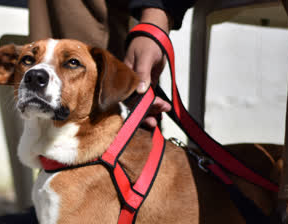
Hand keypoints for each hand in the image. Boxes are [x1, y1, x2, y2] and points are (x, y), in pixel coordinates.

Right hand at [124, 8, 172, 126]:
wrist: (156, 36)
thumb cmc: (148, 43)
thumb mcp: (145, 57)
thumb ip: (143, 73)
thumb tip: (140, 90)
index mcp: (124, 77)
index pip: (126, 97)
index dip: (135, 107)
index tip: (147, 111)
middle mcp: (128, 84)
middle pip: (132, 104)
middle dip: (143, 114)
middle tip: (154, 122)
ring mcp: (138, 85)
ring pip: (142, 104)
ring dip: (152, 111)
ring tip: (163, 113)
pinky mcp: (147, 85)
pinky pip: (149, 99)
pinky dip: (155, 106)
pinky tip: (163, 109)